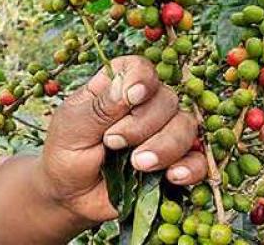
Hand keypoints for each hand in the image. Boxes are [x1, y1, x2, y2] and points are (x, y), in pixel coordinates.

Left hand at [39, 56, 206, 221]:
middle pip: (167, 99)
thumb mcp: (72, 126)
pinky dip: (190, 167)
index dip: (142, 79)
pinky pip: (198, 161)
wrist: (70, 196)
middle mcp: (145, 106)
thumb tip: (129, 88)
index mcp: (117, 87)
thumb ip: (100, 107)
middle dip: (143, 124)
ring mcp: (162, 134)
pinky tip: (172, 176)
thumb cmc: (66, 152)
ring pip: (186, 127)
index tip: (132, 98)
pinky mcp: (173, 163)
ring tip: (137, 165)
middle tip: (112, 142)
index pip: (141, 68)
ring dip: (164, 146)